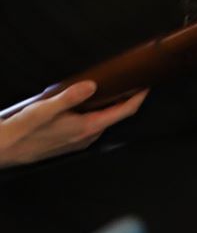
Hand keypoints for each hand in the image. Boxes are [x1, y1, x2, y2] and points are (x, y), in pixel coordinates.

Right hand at [0, 82, 147, 168]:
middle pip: (116, 116)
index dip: (138, 97)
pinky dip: (96, 114)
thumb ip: (70, 97)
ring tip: (112, 89)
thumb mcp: (45, 109)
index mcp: (87, 128)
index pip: (124, 112)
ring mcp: (78, 141)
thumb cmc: (22, 131)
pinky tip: (87, 105)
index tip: (146, 85)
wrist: (3, 149)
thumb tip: (91, 85)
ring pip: (103, 121)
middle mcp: (86, 137)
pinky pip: (90, 126)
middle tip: (130, 83)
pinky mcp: (69, 142)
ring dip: (110, 107)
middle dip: (126, 100)